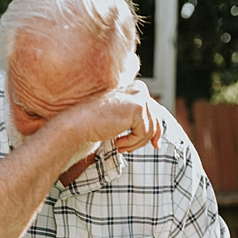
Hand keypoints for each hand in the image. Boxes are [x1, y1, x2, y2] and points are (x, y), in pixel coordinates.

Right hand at [48, 80, 163, 153]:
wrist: (79, 123)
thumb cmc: (97, 122)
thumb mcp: (123, 118)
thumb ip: (139, 118)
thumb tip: (158, 133)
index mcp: (137, 88)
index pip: (155, 112)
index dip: (157, 130)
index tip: (156, 145)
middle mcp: (140, 89)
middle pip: (155, 121)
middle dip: (145, 139)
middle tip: (129, 149)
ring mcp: (140, 97)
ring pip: (150, 129)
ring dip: (135, 143)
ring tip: (120, 147)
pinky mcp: (138, 108)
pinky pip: (144, 133)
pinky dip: (132, 142)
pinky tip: (117, 143)